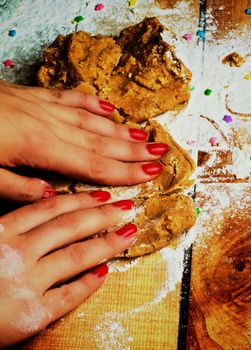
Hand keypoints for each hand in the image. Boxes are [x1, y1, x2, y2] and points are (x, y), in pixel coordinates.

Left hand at [0, 81, 167, 201]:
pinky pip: (71, 98)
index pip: (93, 165)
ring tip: (145, 136)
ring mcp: (43, 106)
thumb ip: (20, 188)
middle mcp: (50, 124)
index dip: (124, 172)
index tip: (150, 174)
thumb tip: (54, 196)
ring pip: (92, 121)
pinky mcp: (34, 95)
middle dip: (133, 151)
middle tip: (161, 154)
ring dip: (121, 130)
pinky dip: (92, 104)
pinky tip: (109, 108)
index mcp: (40, 147)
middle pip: (100, 142)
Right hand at [0, 191, 136, 346]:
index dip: (80, 200)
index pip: (49, 209)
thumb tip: (45, 207)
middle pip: (69, 227)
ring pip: (76, 256)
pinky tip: (104, 273)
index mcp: (1, 232)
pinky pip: (68, 296)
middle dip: (103, 215)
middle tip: (127, 208)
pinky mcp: (31, 315)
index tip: (103, 195)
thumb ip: (12, 225)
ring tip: (128, 234)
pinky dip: (88, 284)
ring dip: (107, 243)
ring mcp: (26, 284)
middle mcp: (16, 253)